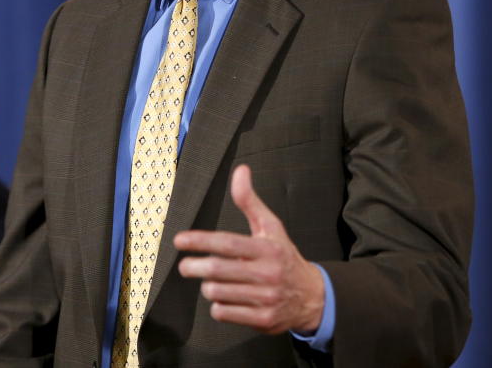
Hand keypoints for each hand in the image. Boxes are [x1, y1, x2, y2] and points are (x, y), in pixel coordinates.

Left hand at [174, 164, 324, 334]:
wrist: (311, 296)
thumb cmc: (284, 257)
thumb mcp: (271, 227)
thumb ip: (250, 201)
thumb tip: (240, 171)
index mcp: (267, 249)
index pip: (227, 243)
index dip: (200, 241)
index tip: (180, 240)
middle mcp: (267, 274)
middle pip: (217, 270)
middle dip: (194, 267)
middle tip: (185, 266)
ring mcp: (265, 298)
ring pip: (217, 292)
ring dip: (208, 286)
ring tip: (213, 281)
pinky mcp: (262, 319)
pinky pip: (224, 312)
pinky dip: (219, 306)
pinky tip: (226, 298)